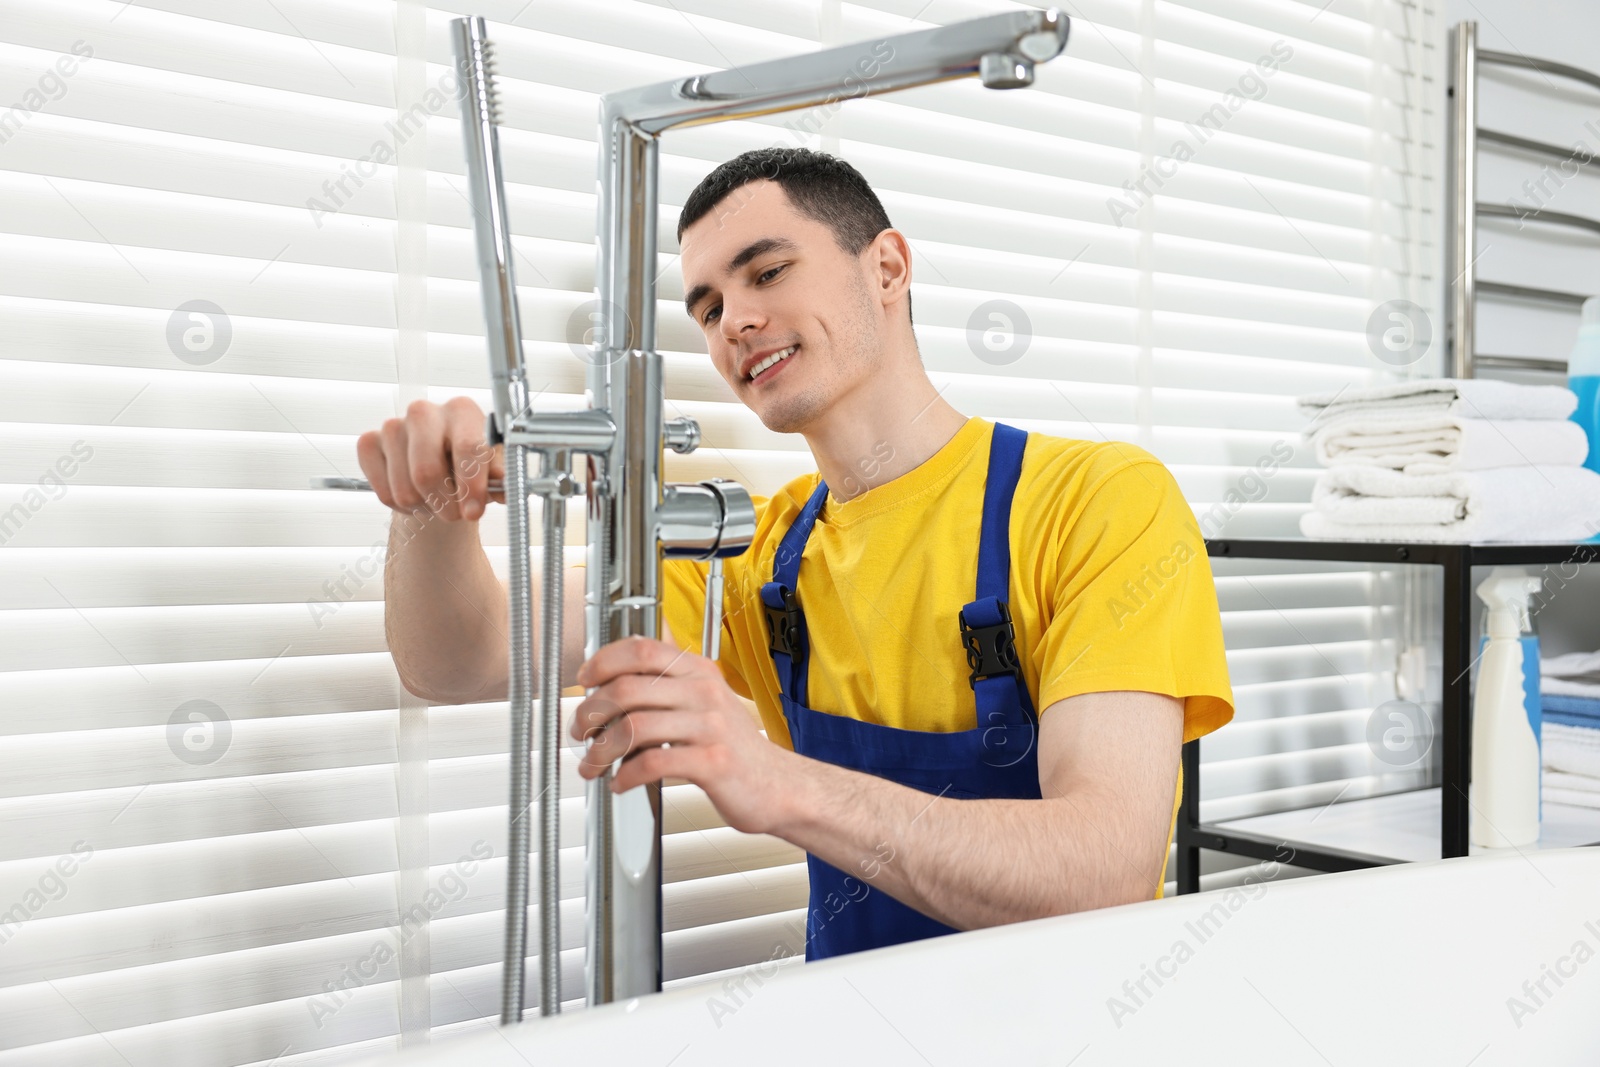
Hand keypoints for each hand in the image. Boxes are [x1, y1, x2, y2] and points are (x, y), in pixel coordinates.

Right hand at [355, 397, 502, 519]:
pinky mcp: (369, 443)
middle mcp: (424, 411)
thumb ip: (502, 475)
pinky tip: (416, 495)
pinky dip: (402, 506)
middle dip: (444, 503)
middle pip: (427, 472)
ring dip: (425, 506)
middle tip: (455, 514)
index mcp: (462, 410)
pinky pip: (384, 491)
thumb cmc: (470, 464)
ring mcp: (392, 426)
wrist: (441, 468)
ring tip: (437, 500)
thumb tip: (506, 485)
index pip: (467, 447)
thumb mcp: (494, 468)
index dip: (471, 486)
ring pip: (405, 489)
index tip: (474, 512)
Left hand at [570, 623, 792, 835]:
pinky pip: (652, 763)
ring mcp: (710, 727)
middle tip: (580, 731)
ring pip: (633, 728)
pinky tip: (620, 782)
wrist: (777, 785)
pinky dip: (625, 776)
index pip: (641, 649)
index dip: (603, 661)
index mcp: (699, 671)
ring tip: (594, 765)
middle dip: (590, 713)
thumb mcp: (705, 700)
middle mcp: (704, 692)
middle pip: (627, 689)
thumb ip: (669, 682)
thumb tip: (620, 664)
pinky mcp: (712, 762)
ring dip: (601, 750)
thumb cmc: (733, 747)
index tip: (584, 680)